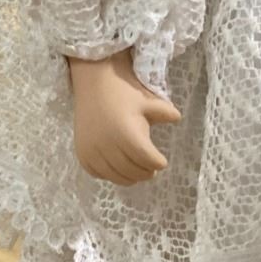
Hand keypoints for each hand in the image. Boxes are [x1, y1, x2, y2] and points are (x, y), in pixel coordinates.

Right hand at [67, 49, 180, 184]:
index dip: (157, 163)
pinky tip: (118, 168)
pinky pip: (99, 174)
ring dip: (130, 177)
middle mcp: (108, 145)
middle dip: (145, 172)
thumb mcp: (147, 101)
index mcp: (127, 134)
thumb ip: (165, 113)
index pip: (147, 159)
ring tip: (137, 171)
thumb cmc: (124, 93)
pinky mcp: (82, 154)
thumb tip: (178, 118)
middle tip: (151, 170)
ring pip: (116, 176)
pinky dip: (110, 175)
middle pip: (133, 171)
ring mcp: (92, 151)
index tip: (162, 162)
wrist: (93, 84)